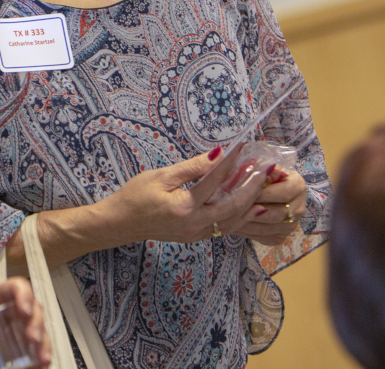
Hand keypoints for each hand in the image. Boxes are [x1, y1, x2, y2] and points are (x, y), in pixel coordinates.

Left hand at [0, 277, 51, 368]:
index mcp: (0, 296)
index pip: (17, 286)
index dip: (24, 295)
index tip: (24, 311)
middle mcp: (17, 307)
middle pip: (34, 308)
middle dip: (36, 324)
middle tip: (32, 339)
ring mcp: (24, 323)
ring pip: (40, 327)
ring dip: (43, 342)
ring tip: (43, 359)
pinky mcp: (27, 339)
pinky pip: (40, 343)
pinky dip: (43, 353)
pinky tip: (43, 365)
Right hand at [104, 144, 270, 244]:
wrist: (119, 223)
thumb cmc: (135, 195)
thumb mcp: (161, 176)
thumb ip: (192, 168)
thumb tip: (217, 155)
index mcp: (184, 207)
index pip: (214, 182)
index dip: (230, 163)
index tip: (242, 148)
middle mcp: (194, 224)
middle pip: (233, 208)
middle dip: (251, 189)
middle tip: (265, 172)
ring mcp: (196, 234)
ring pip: (232, 222)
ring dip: (248, 204)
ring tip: (262, 186)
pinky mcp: (195, 237)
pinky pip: (223, 227)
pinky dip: (237, 214)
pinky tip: (245, 201)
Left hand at [233, 168, 306, 245]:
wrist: (270, 192)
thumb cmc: (264, 176)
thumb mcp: (264, 168)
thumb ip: (260, 169)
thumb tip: (251, 171)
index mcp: (298, 186)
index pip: (285, 192)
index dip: (265, 194)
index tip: (246, 192)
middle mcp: (299, 207)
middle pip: (278, 214)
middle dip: (255, 211)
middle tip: (235, 208)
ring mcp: (292, 225)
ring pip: (269, 228)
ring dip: (250, 225)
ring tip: (231, 219)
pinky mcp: (282, 236)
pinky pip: (264, 237)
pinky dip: (249, 233)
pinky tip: (236, 226)